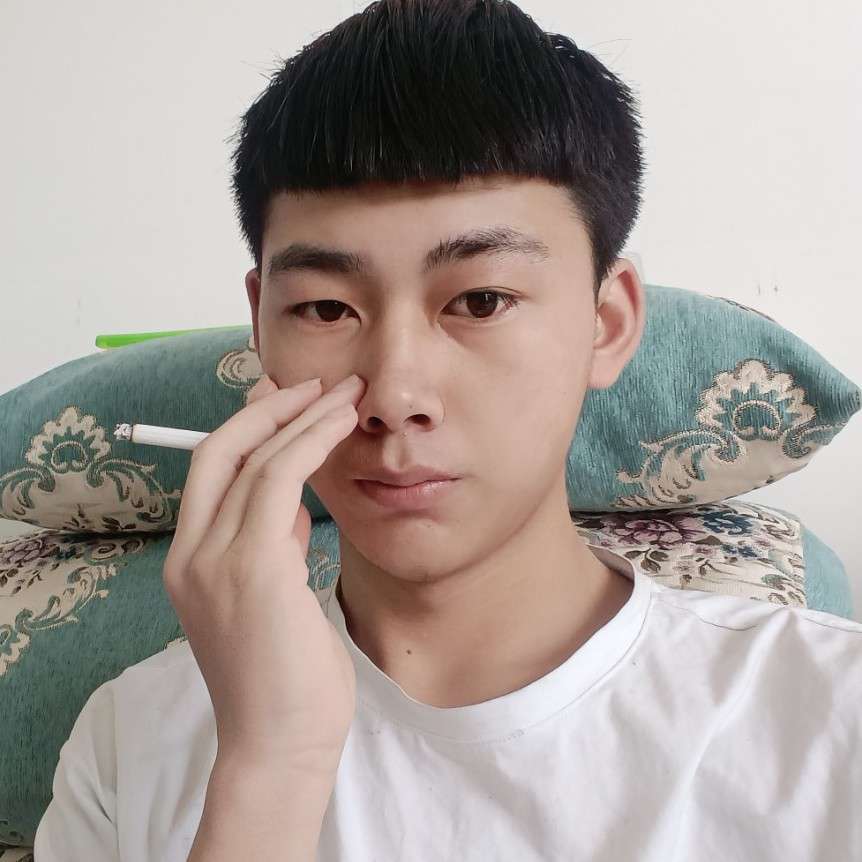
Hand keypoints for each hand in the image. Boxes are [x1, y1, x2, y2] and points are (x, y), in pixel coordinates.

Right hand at [163, 371, 364, 771]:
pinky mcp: (252, 568)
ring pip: (255, 459)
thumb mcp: (272, 597)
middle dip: (269, 406)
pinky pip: (279, 480)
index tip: (283, 396)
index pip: (209, 472)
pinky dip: (311, 441)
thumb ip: (270, 544)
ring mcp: (215, 561)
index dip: (245, 426)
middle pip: (219, 451)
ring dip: (303, 415)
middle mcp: (191, 556)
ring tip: (345, 391)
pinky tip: (342, 422)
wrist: (281, 745)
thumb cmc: (286, 678)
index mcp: (190, 563)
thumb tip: (288, 499)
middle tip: (316, 380)